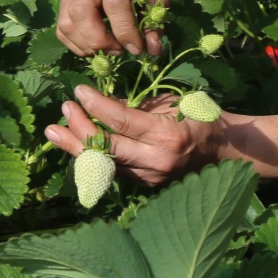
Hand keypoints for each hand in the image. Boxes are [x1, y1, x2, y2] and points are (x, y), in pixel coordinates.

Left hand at [45, 85, 214, 187]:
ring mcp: (150, 178)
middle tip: (63, 110)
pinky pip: (113, 170)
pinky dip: (92, 157)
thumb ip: (136, 106)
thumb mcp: (170, 103)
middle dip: (78, 129)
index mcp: (167, 136)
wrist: (223, 152)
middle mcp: (156, 162)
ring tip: (55, 131)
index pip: (121, 122)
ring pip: (103, 164)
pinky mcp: (145, 186)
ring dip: (76, 146)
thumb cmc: (199, 118)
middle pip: (106, 148)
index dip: (96, 106)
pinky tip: (75, 144)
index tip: (79, 91)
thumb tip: (101, 102)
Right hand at [56, 0, 172, 57]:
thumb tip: (152, 50)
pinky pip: (62, 26)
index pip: (114, 2)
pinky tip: (96, 46)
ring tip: (110, 49)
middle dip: (99, 40)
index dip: (125, 30)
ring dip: (87, 45)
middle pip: (81, 11)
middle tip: (119, 51)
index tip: (136, 48)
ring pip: (67, 22)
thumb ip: (154, 21)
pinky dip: (76, 43)